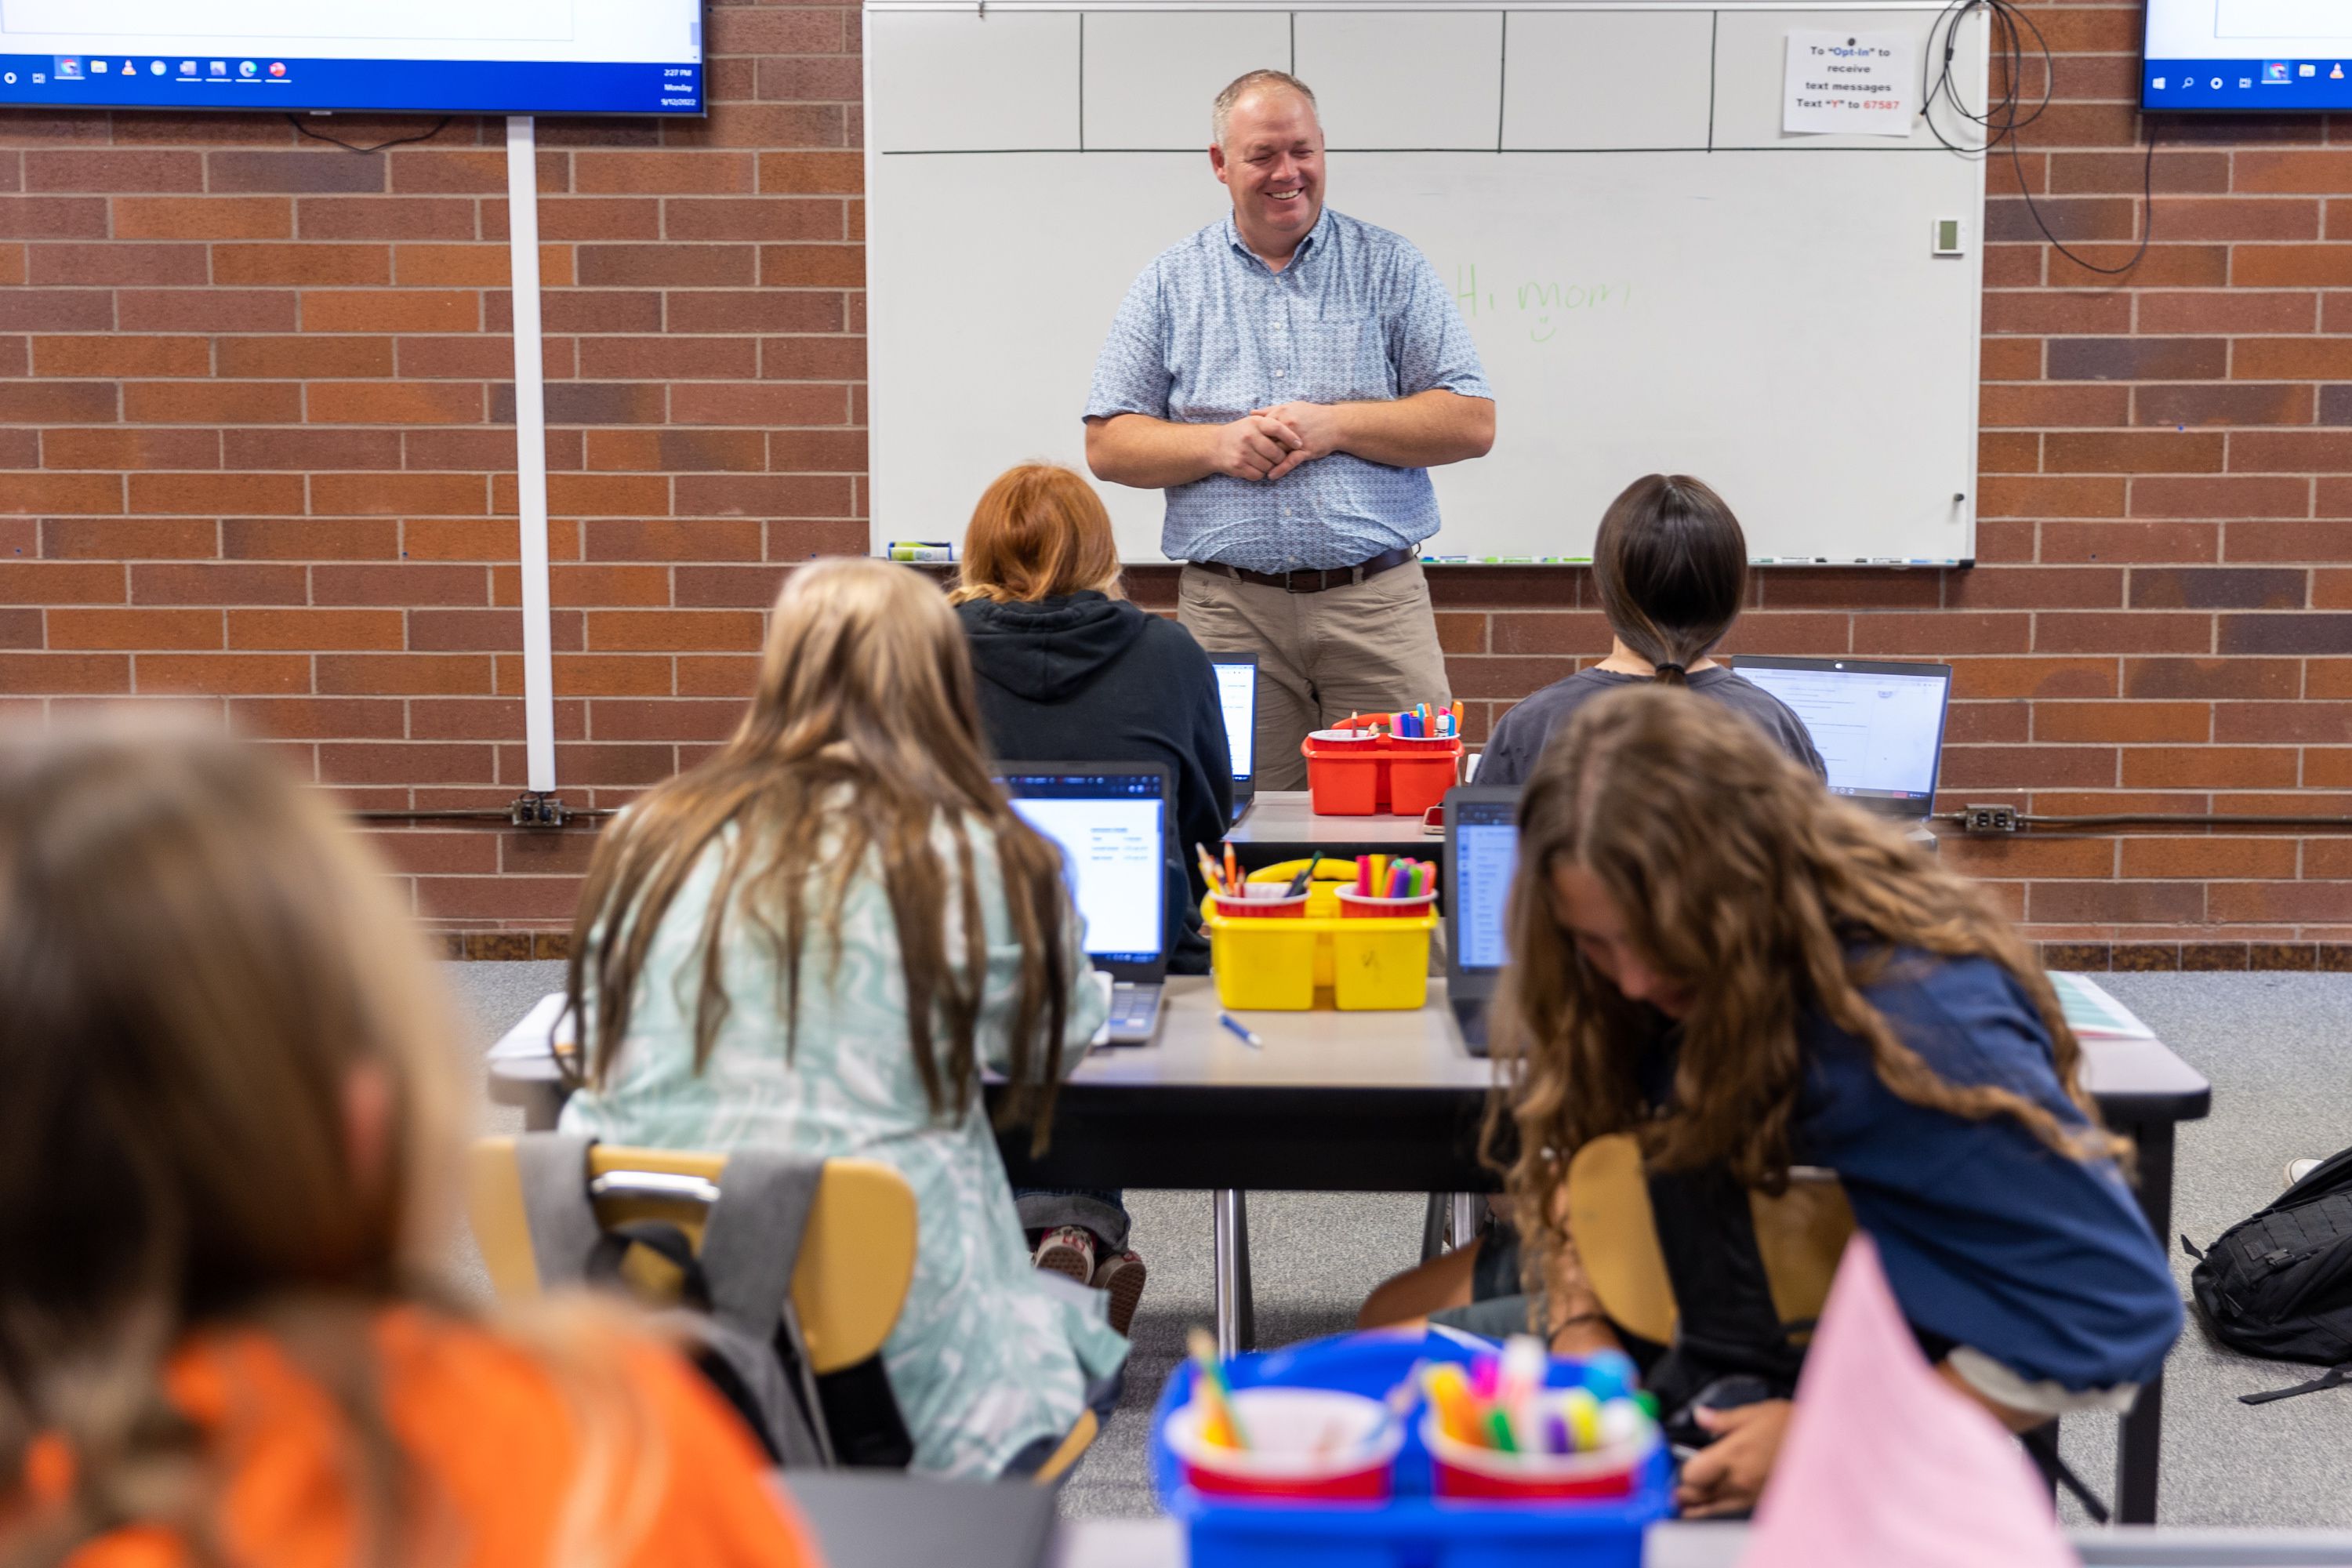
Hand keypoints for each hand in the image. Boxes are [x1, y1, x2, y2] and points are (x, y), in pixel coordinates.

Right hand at [1209, 413, 1302, 480]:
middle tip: (1280, 457)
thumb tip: (1295, 433)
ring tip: (1266, 461)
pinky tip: (1256, 467)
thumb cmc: (1240, 433)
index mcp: (1254, 423)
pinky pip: (1258, 475)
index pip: (1278, 428)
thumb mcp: (1253, 422)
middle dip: (1281, 457)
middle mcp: (1248, 436)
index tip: (1299, 444)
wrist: (1214, 445)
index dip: (1291, 437)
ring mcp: (1243, 452)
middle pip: (1276, 452)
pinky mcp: (1238, 466)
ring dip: (1270, 467)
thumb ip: (1271, 424)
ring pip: (1268, 466)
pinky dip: (1260, 473)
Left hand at [1254, 402, 1347, 480]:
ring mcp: (1296, 439)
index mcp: (1282, 413)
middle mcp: (1287, 426)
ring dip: (1266, 461)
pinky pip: (1289, 462)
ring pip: (1276, 452)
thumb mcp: (1291, 407)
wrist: (1336, 424)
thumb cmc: (1312, 414)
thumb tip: (1251, 413)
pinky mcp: (1305, 451)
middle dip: (1257, 449)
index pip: (1260, 427)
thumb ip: (1270, 410)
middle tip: (1248, 457)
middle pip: (1266, 440)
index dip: (1252, 436)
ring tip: (1257, 468)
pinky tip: (1271, 476)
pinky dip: (1279, 470)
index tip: (1246, 442)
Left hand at [1674, 1400, 1792, 1518]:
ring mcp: (1749, 1494)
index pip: (1693, 1474)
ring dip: (1696, 1502)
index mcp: (1733, 1455)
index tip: (1685, 1462)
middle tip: (1676, 1485)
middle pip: (1699, 1494)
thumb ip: (1722, 1419)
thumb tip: (1699, 1415)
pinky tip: (1704, 1507)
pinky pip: (1729, 1509)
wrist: (1820, 1446)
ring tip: (1681, 1500)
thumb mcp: (1754, 1413)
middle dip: (1686, 1488)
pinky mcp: (1759, 1501)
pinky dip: (1713, 1509)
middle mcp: (1739, 1479)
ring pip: (1712, 1506)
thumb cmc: (1789, 1424)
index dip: (1685, 1470)